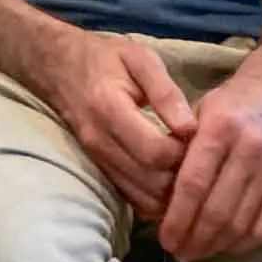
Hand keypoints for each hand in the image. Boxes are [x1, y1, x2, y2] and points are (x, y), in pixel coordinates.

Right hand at [44, 31, 196, 219]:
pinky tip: (174, 183)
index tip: (198, 140)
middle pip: (152, 182)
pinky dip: (160, 201)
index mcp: (109, 109)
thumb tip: (191, 129)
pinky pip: (137, 203)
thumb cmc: (107, 59)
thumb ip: (166, 92)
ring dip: (174, 195)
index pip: (154, 152)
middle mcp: (101, 143)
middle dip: (183, 177)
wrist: (62, 69)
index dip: (183, 153)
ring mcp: (100, 163)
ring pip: (146, 200)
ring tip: (189, 172)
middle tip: (200, 161)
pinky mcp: (104, 176)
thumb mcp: (140, 59)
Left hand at [158, 41, 261, 261]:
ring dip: (215, 246)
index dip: (177, 218)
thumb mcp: (202, 112)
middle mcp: (248, 151)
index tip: (165, 238)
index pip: (194, 185)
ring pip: (239, 224)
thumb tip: (164, 198)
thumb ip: (185, 150)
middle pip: (216, 212)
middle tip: (179, 253)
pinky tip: (225, 247)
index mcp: (220, 129)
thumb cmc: (235, 101)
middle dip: (194, 239)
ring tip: (198, 253)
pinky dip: (242, 244)